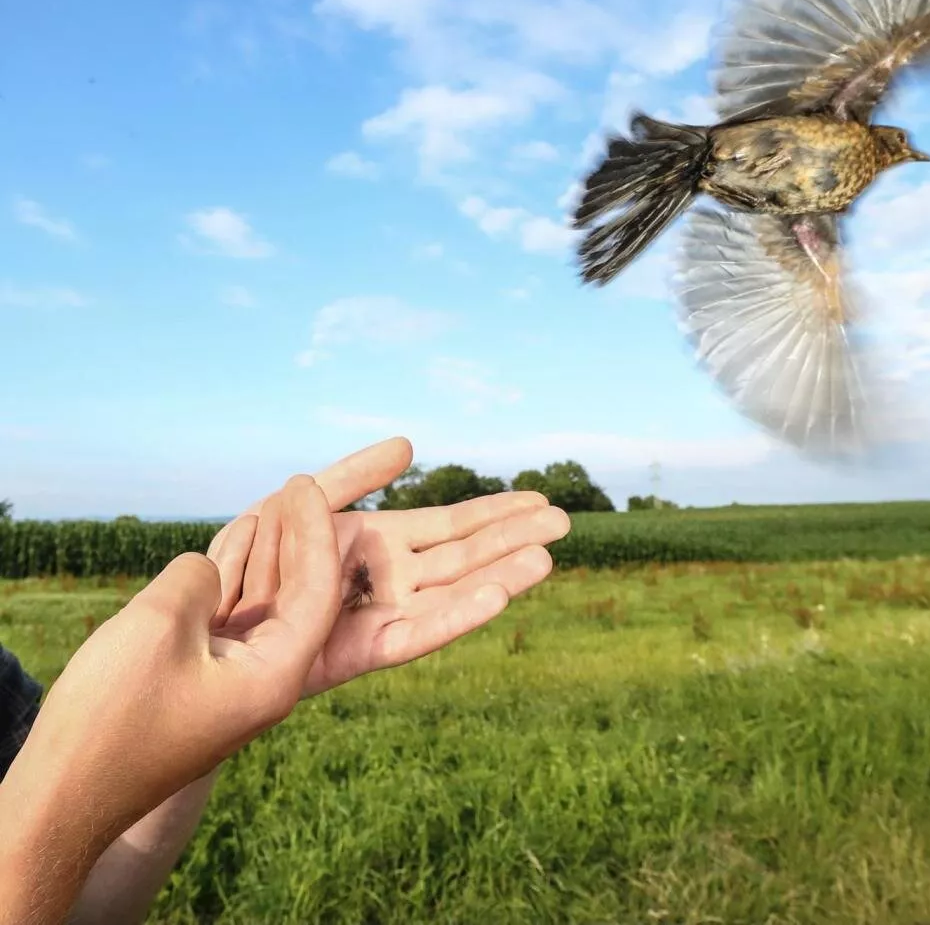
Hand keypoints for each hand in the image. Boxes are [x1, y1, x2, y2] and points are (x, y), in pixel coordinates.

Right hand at [0, 476, 343, 913]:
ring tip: (278, 499)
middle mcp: (268, 681)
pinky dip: (234, 578)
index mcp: (277, 675)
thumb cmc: (109, 721)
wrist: (60, 801)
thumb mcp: (158, 625)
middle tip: (302, 484)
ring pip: (264, 605)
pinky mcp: (204, 685)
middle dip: (302, 538)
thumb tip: (210, 568)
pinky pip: (231, 620)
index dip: (311, 529)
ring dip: (269, 552)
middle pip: (300, 594)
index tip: (301, 484)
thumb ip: (200, 579)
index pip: (317, 588)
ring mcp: (236, 685)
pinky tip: (235, 540)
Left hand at [206, 437, 567, 695]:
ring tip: (548, 558)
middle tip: (566, 521)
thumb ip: (352, 476)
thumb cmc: (239, 566)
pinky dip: (457, 616)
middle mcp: (383, 583)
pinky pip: (414, 635)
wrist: (194, 635)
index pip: (449, 526)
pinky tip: (498, 596)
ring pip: (450, 594)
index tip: (538, 497)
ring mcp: (374, 618)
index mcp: (374, 546)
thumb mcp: (299, 505)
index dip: (494, 512)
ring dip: (500, 575)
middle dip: (512, 539)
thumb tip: (413, 444)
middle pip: (463, 558)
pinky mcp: (355, 654)